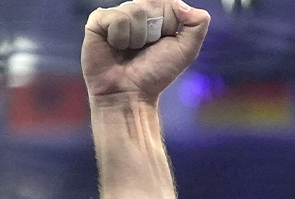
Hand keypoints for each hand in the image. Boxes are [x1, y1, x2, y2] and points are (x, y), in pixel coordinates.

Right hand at [83, 0, 211, 106]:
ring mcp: (114, 16)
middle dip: (152, 32)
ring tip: (128, 51)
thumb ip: (197, 25)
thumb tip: (185, 5)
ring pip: (133, 11)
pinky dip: (120, 38)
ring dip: (136, 38)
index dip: (168, 23)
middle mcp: (134, 12)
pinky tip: (115, 48)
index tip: (162, 42)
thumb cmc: (155, 74)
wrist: (131, 94)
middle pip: (149, 4)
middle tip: (143, 49)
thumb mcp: (186, 50)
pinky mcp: (97, 22)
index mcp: (155, 15)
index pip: (166, 1)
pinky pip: (116, 18)